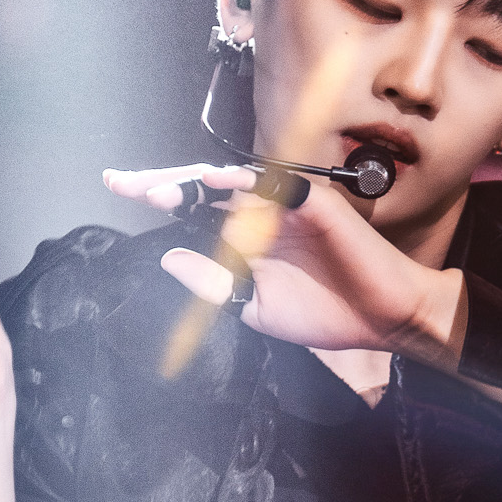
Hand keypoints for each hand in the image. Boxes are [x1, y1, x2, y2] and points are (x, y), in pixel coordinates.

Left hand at [103, 162, 464, 367]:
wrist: (381, 319)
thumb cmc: (328, 313)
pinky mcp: (311, 202)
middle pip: (201, 188)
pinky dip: (239, 182)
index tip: (120, 194)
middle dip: (160, 184)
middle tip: (120, 183)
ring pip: (227, 184)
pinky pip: (271, 185)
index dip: (161, 199)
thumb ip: (213, 282)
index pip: (195, 210)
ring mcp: (286, 205)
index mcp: (249, 236)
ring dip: (189, 185)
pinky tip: (209, 185)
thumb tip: (168, 258)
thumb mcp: (255, 304)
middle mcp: (262, 214)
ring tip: (153, 193)